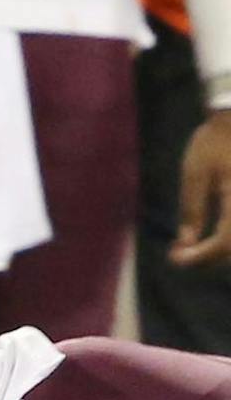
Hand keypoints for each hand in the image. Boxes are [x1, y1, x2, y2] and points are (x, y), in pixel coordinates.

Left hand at [172, 109, 230, 266]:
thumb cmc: (215, 141)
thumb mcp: (195, 173)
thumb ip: (192, 209)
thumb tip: (185, 243)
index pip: (225, 244)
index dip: (201, 257)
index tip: (175, 258)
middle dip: (207, 256)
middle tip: (178, 254)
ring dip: (218, 249)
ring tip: (190, 246)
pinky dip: (225, 238)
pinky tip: (208, 235)